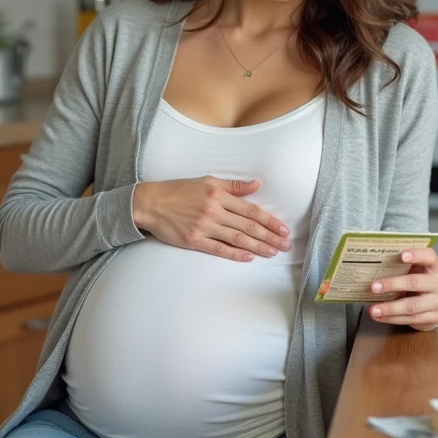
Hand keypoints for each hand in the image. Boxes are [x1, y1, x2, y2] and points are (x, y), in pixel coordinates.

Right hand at [132, 176, 291, 261]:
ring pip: (237, 238)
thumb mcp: (208, 181)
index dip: (270, 220)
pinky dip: (235, 254)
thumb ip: (234, 186)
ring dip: (258, 246)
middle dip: (269, 236)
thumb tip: (257, 185)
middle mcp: (214, 211)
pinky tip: (249, 257)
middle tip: (285, 245)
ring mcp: (204, 226)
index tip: (284, 229)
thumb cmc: (180, 190)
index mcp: (219, 195)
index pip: (251, 210)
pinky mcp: (194, 240)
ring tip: (273, 252)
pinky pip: (219, 248)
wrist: (152, 203)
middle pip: (248, 226)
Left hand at [366, 247, 437, 330]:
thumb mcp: (417, 269)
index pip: (428, 256)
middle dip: (392, 285)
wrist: (437, 300)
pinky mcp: (436, 317)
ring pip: (412, 306)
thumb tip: (374, 265)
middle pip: (415, 282)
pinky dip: (393, 318)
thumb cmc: (421, 279)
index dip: (416, 255)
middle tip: (373, 287)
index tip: (401, 256)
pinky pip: (411, 319)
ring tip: (373, 310)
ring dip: (390, 308)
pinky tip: (380, 317)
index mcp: (436, 266)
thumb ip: (403, 266)